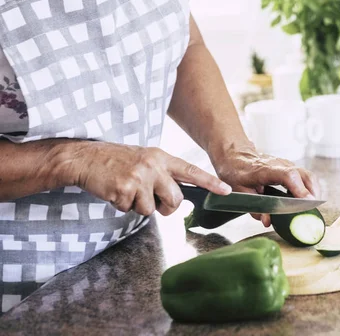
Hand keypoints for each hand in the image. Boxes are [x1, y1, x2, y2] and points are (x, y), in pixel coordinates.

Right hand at [69, 142, 230, 216]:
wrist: (85, 157)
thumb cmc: (117, 161)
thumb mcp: (146, 160)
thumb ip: (163, 174)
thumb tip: (178, 197)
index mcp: (162, 157)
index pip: (192, 171)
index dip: (210, 182)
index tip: (226, 191)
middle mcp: (154, 165)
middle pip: (175, 200)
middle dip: (165, 207)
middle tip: (149, 199)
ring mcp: (139, 177)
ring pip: (152, 209)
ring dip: (139, 206)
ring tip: (127, 189)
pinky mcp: (124, 189)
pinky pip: (131, 210)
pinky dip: (122, 206)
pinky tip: (115, 191)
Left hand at [212, 145, 320, 227]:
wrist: (235, 155)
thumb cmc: (236, 172)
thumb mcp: (240, 192)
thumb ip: (255, 208)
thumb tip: (268, 222)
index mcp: (265, 170)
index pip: (288, 176)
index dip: (299, 189)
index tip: (307, 202)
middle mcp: (280, 165)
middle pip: (305, 174)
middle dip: (313, 193)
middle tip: (312, 209)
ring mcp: (286, 165)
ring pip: (308, 175)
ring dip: (313, 191)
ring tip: (310, 207)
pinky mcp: (290, 167)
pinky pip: (305, 177)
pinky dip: (309, 189)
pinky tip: (304, 200)